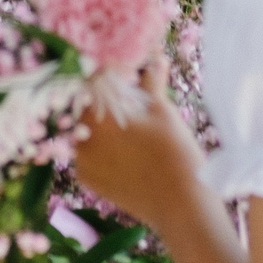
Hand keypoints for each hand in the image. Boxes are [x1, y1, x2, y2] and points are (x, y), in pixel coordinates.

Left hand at [71, 61, 208, 231]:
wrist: (181, 207)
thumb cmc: (174, 152)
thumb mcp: (162, 110)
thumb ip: (151, 81)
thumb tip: (156, 56)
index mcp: (95, 115)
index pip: (93, 83)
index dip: (110, 75)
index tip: (127, 75)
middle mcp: (81, 138)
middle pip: (88, 107)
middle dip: (107, 101)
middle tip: (131, 102)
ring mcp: (82, 162)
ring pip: (88, 132)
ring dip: (103, 126)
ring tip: (132, 129)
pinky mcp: (88, 181)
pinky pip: (90, 155)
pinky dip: (102, 149)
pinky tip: (126, 151)